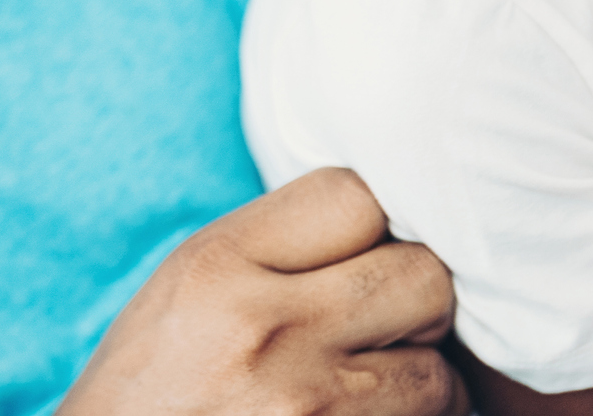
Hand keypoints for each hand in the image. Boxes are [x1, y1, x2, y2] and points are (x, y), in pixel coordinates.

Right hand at [59, 168, 465, 415]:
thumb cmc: (151, 389)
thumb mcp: (185, 288)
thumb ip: (275, 246)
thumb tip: (386, 223)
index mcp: (218, 266)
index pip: (356, 197)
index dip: (371, 224)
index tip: (356, 254)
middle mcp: (268, 332)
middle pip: (423, 278)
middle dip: (413, 302)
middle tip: (379, 326)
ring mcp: (311, 409)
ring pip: (441, 373)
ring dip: (419, 381)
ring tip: (366, 389)